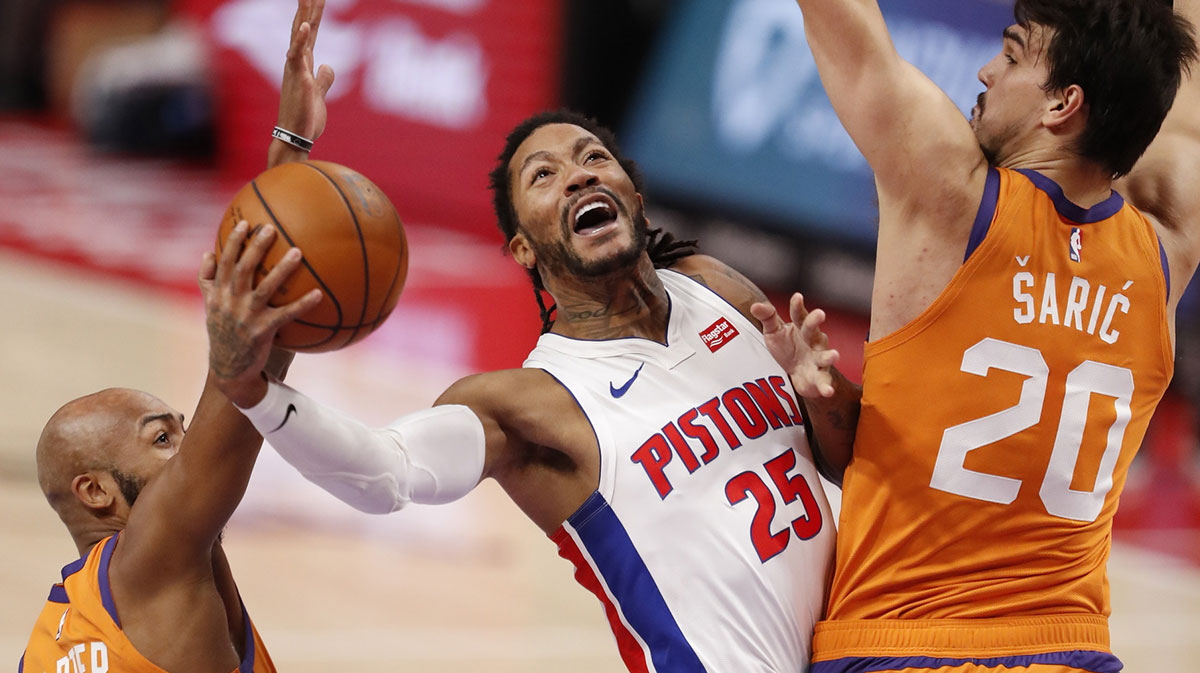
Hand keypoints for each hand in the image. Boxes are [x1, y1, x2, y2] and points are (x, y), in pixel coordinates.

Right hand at [199, 222, 320, 406]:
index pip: (224, 262)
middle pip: (243, 269)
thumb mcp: (210, 306)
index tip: (245, 223)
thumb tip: (207, 252)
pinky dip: (302, 304)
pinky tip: (319, 294)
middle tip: (271, 228)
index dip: (233, 242)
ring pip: (265, 288)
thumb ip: (207, 280)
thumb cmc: (223, 333)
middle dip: (256, 247)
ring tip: (298, 252)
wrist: (228, 369)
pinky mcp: (262, 332)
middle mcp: (230, 302)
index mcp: (218, 294)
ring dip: (282, 269)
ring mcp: (246, 317)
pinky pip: (286, 314)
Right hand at [269, 0, 334, 166]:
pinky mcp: (297, 81)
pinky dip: (300, 41)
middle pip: (303, 28)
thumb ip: (323, 79)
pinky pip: (297, 57)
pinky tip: (304, 26)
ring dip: (303, 16)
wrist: (296, 138)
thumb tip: (327, 66)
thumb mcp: (318, 94)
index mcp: (303, 64)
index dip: (313, 14)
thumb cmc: (305, 119)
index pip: (309, 33)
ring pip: (298, 36)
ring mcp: (295, 70)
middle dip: (308, 8)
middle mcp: (297, 63)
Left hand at [751, 293, 839, 397]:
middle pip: (814, 330)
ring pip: (825, 356)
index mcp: (801, 328)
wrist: (795, 374)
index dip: (798, 306)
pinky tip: (828, 391)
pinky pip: (824, 382)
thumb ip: (767, 317)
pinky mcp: (820, 377)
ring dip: (830, 356)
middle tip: (820, 313)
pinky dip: (827, 387)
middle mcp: (813, 341)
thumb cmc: (787, 347)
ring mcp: (818, 359)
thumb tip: (755, 306)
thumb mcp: (774, 332)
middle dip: (815, 322)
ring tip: (835, 355)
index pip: (799, 315)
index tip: (797, 296)